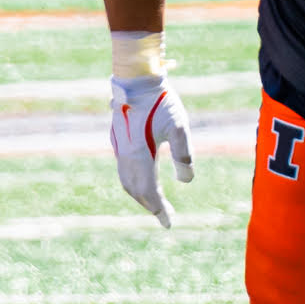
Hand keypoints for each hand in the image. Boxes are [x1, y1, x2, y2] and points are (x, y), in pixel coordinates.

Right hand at [108, 74, 190, 226]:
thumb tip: (186, 181)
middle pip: (136, 189)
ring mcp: (119, 147)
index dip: (159, 209)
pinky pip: (124, 169)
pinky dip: (134, 182)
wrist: (137, 80)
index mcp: (139, 155)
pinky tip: (144, 181)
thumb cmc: (162, 101)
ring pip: (127, 180)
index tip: (169, 224)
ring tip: (155, 204)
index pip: (149, 191)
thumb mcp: (179, 127)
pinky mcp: (118, 140)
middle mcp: (125, 154)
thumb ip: (183, 154)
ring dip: (141, 195)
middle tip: (165, 218)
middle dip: (151, 205)